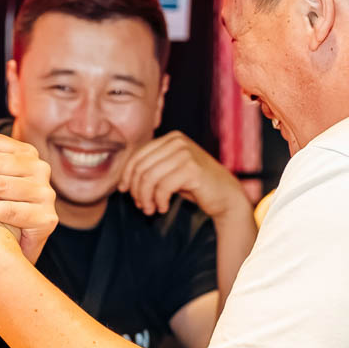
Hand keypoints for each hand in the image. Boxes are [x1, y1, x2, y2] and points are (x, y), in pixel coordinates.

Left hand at [119, 132, 247, 218]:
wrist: (225, 195)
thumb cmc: (195, 185)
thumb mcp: (170, 172)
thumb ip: (151, 169)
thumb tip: (123, 181)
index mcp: (171, 138)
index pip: (138, 155)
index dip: (127, 175)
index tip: (125, 191)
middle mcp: (178, 142)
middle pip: (141, 167)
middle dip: (137, 190)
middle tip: (141, 205)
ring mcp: (186, 153)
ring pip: (149, 178)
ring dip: (146, 198)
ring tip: (150, 209)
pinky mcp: (192, 169)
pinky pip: (162, 187)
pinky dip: (159, 201)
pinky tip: (163, 208)